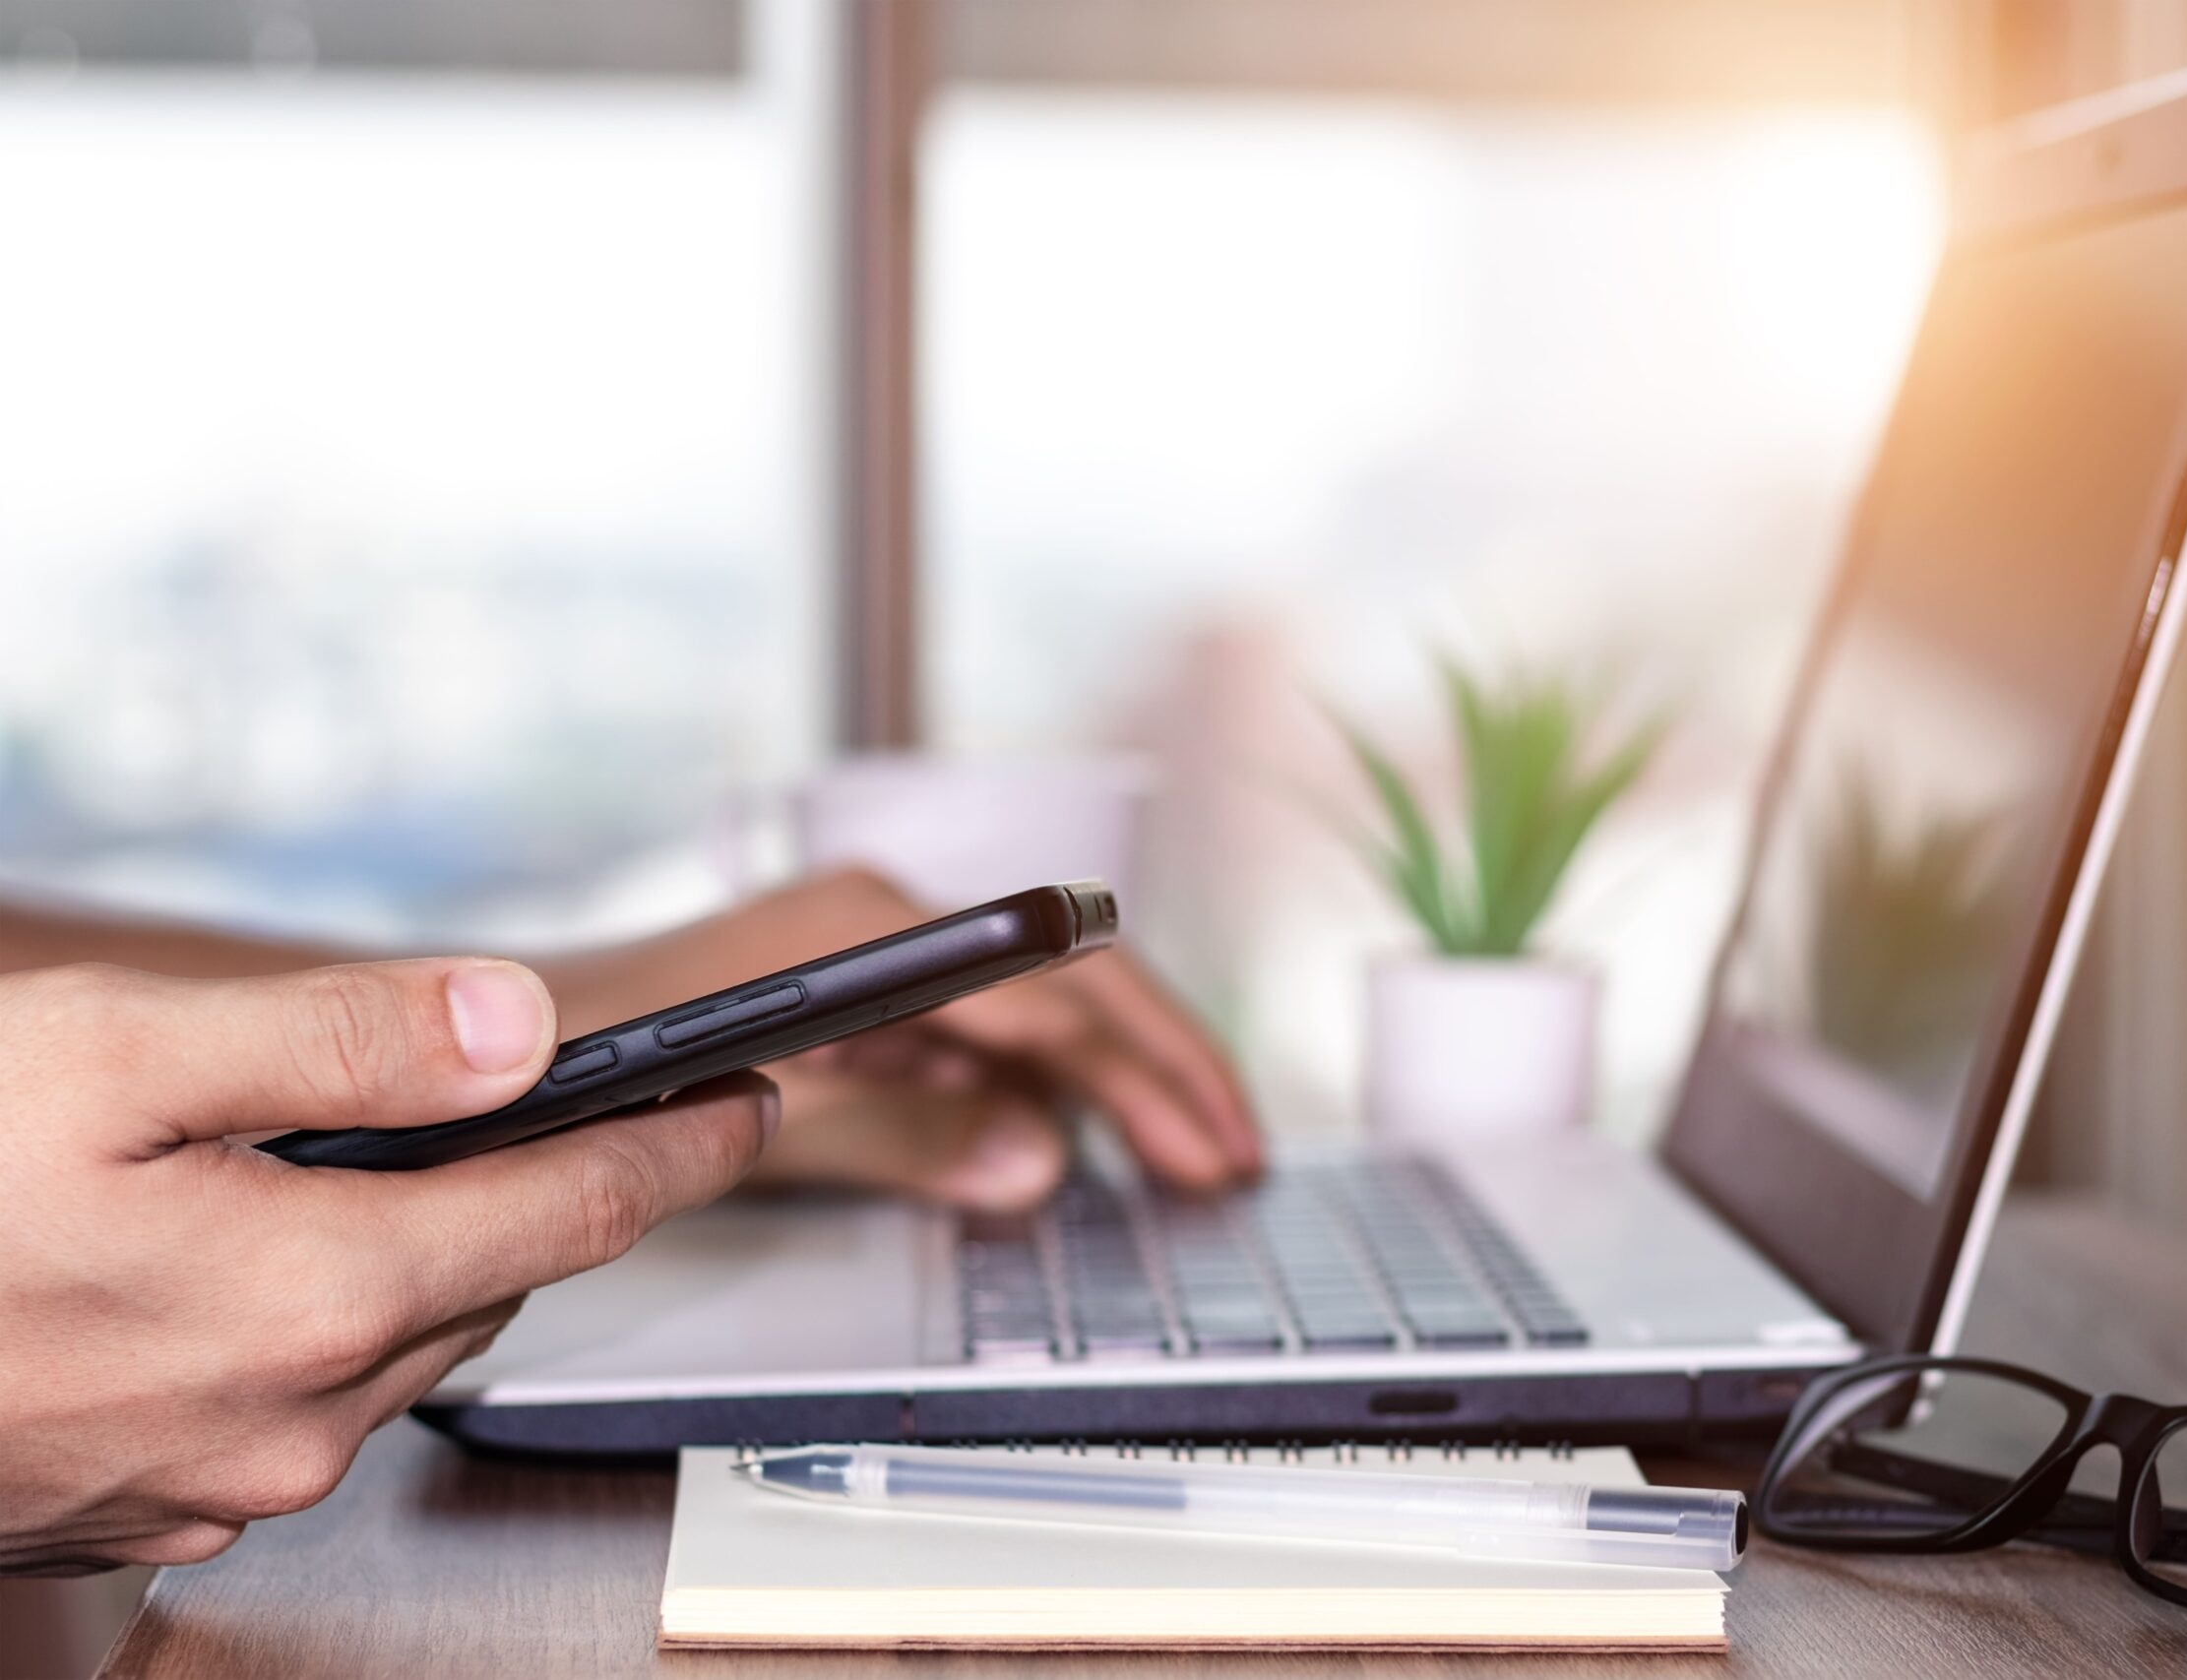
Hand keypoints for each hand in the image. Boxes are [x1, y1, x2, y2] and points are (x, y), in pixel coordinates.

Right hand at [0, 958, 774, 1574]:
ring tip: (400, 1168)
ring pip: (404, 1343)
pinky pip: (305, 1402)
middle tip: (599, 1109)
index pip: (581, 1204)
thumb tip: (520, 1024)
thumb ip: (341, 1041)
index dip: (685, 1139)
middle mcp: (298, 1415)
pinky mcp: (156, 1510)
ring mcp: (226, 1481)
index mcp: (319, 1293)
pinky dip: (324, 1323)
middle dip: (557, 1187)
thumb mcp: (116, 1057)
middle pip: (499, 1278)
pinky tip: (253, 1264)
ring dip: (431, 1255)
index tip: (755, 1095)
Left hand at [543, 868, 1262, 1210]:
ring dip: (1111, 1091)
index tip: (1212, 1140)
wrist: (497, 1048)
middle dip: (1160, 1077)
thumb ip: (905, 1139)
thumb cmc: (607, 1059)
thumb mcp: (767, 1118)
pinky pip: (978, 1047)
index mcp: (878, 929)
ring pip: (1032, 1023)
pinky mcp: (861, 1002)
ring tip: (1184, 1164)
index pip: (1057, 998)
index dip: (1150, 1076)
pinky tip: (1068, 1152)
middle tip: (1232, 1163)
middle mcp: (891, 925)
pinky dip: (1037, 1099)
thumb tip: (1037, 1166)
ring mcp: (879, 962)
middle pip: (1071, 995)